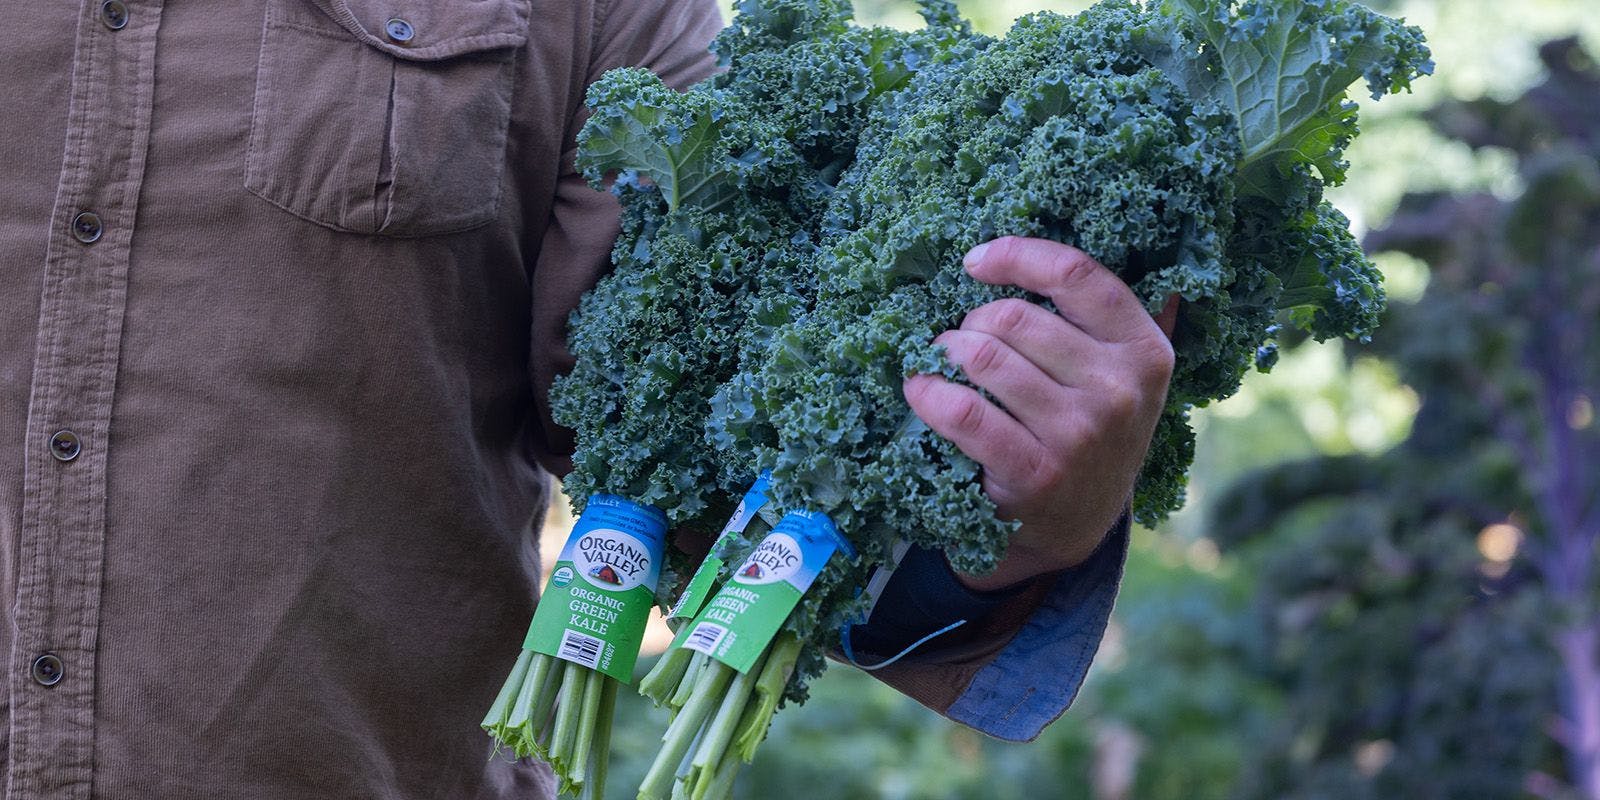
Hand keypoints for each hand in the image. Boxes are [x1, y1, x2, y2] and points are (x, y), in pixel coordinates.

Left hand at [903, 237, 1177, 591]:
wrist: (1074, 525)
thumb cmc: (1087, 428)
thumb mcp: (1122, 374)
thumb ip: (1107, 313)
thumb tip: (1087, 222)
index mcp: (1146, 351)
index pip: (1077, 275)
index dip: (1017, 255)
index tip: (976, 262)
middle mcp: (1119, 391)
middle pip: (1016, 317)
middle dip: (973, 322)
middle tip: (962, 340)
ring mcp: (1079, 435)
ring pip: (984, 357)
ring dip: (946, 353)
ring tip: (942, 363)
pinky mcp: (1035, 474)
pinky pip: (965, 412)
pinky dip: (929, 393)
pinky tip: (920, 389)